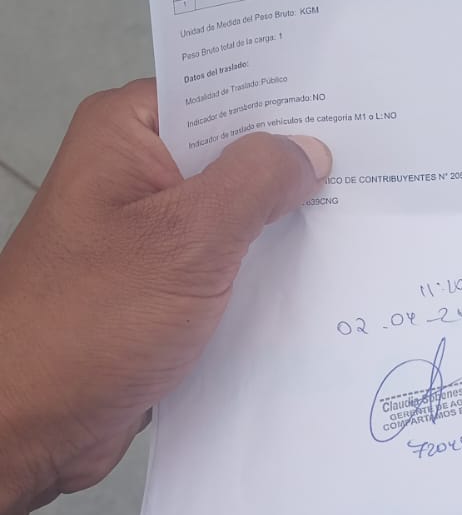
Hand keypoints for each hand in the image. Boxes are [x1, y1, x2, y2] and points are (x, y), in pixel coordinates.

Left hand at [0, 81, 329, 514]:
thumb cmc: (82, 325)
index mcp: (124, 135)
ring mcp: (147, 234)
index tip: (349, 105)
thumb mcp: (188, 239)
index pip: (218, 88)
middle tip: (375, 169)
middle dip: (292, 165)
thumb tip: (307, 150)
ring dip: (282, 227)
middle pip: (231, 151)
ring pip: (233, 214)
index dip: (281, 96)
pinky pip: (226, 267)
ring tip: (360, 224)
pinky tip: (318, 281)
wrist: (27, 426)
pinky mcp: (160, 289)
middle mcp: (132, 175)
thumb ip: (256, 182)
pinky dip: (263, 275)